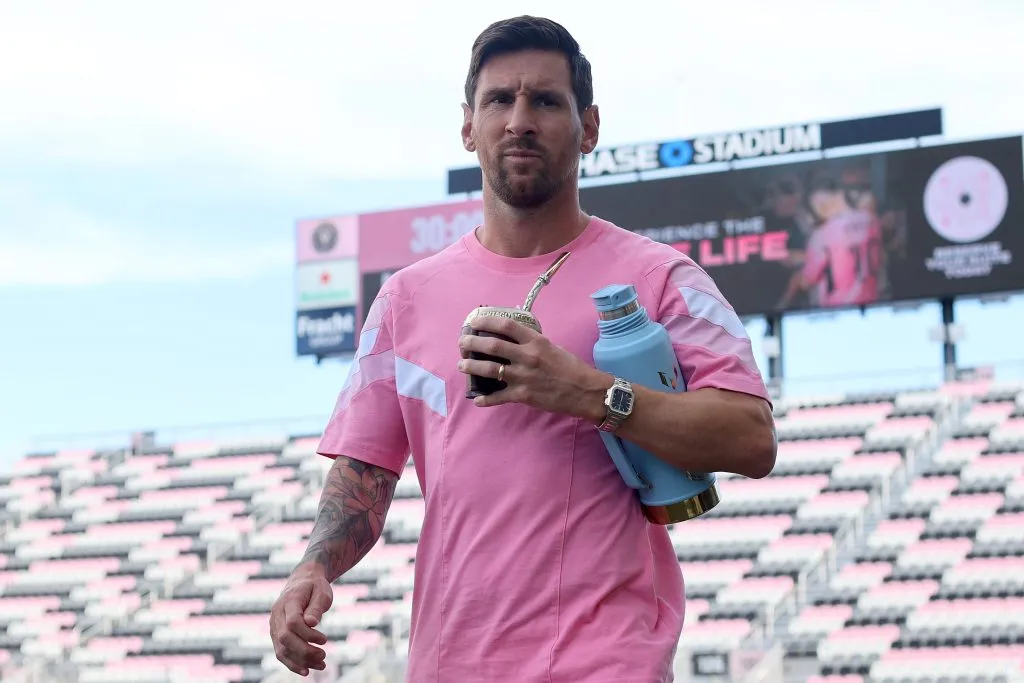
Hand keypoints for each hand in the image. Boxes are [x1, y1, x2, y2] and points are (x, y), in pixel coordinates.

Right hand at [270, 563, 333, 675]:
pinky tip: (306, 671)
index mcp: (288, 601)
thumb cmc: (315, 587)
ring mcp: (274, 626)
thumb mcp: (322, 592)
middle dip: (304, 651)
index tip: (325, 640)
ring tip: (321, 665)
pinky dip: (292, 664)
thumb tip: (312, 623)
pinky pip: (280, 653)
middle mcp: (277, 614)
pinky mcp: (276, 635)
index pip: (293, 622)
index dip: (308, 634)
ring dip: (301, 661)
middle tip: (323, 655)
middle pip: (285, 638)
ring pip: (281, 649)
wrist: (302, 582)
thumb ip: (316, 607)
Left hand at [458, 314, 611, 420]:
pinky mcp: (523, 395)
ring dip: (472, 366)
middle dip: (472, 343)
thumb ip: (532, 343)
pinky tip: (477, 399)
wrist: (585, 391)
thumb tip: (513, 340)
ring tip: (463, 365)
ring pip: (489, 369)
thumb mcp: (552, 346)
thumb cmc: (570, 367)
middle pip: (492, 345)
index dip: (486, 321)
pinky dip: (485, 399)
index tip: (474, 321)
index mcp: (535, 341)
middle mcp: (527, 356)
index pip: (506, 326)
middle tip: (462, 343)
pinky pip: (498, 397)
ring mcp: (524, 376)